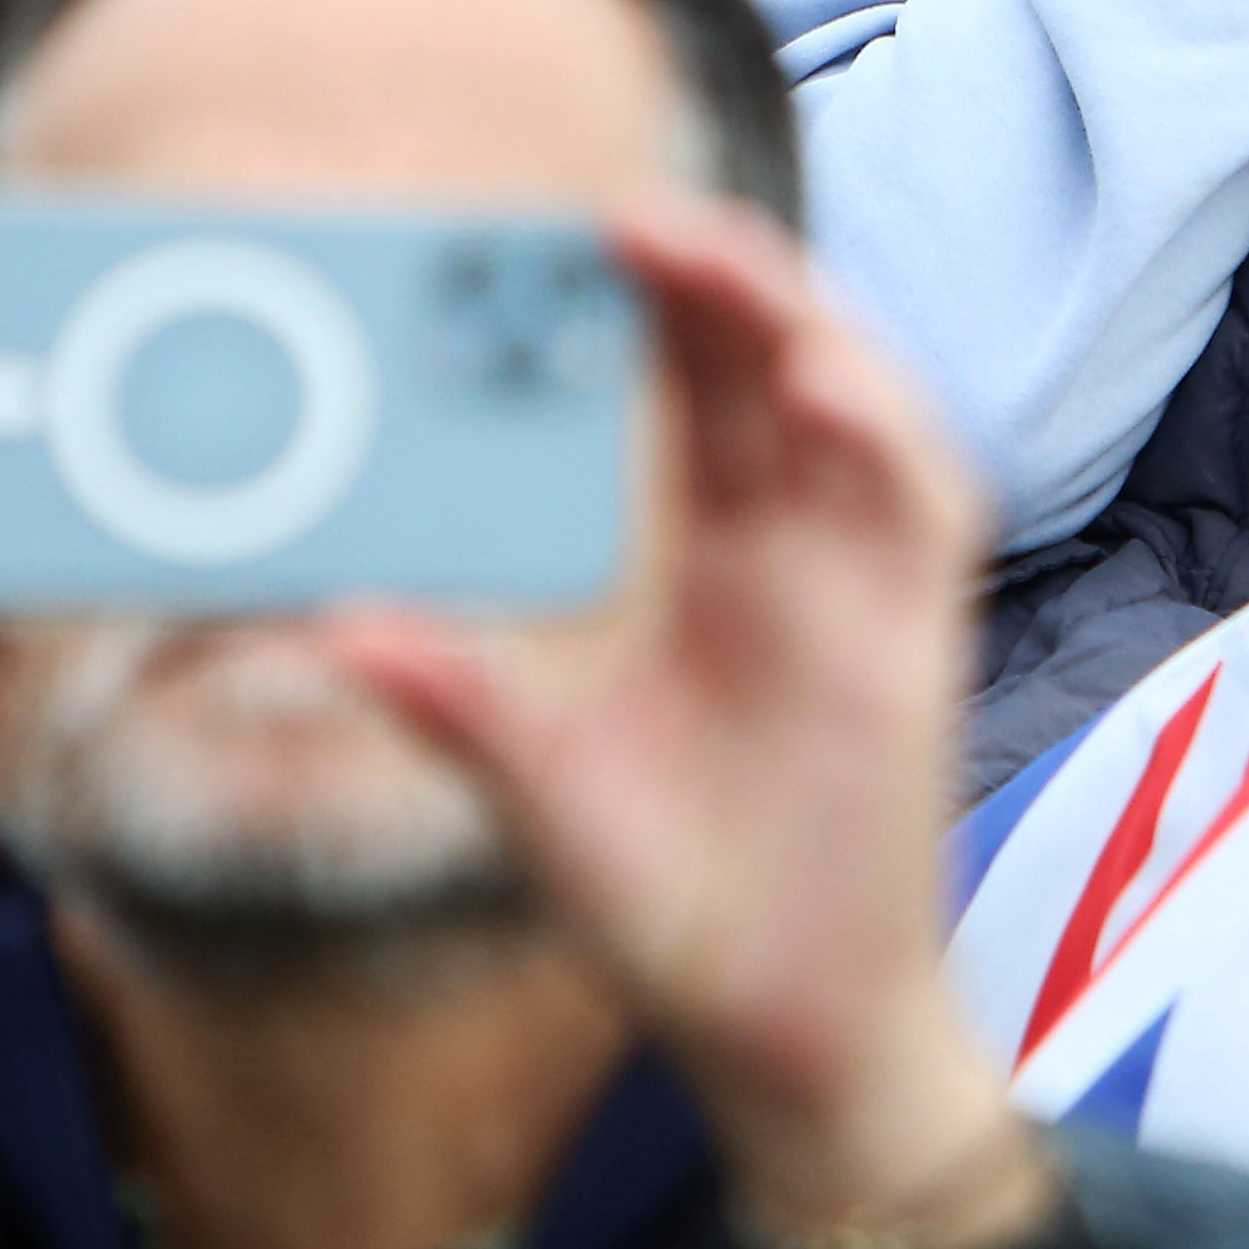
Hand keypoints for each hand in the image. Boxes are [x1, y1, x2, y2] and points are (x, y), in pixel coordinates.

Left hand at [320, 193, 1017, 1243]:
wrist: (783, 1033)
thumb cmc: (672, 907)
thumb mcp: (539, 794)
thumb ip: (456, 703)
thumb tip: (329, 622)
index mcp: (698, 562)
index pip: (663, 394)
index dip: (617, 311)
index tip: (526, 244)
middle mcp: (785, 547)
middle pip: (753, 362)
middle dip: (695, 274)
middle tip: (604, 215)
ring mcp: (856, 582)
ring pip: (846, 396)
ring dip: (783, 317)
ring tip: (699, 255)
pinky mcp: (917, 634)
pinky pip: (919, 500)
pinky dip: (878, 428)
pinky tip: (814, 384)